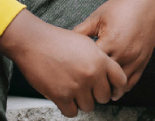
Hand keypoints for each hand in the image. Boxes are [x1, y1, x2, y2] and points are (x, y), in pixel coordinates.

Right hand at [0, 10, 126, 116]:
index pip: (121, 81)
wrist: (34, 42)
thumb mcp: (86, 43)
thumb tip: (109, 74)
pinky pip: (72, 112)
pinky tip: (65, 97)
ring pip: (89, 106)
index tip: (113, 92)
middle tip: (87, 89)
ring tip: (73, 90)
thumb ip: (100, 59)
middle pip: (104, 97)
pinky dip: (68, 107)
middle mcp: (91, 74)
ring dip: (81, 101)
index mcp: (100, 59)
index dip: (117, 89)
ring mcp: (77, 86)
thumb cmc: (58, 41)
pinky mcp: (61, 96)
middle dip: (96, 95)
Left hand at [73, 0, 154, 92]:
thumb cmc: (120, 7)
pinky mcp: (144, 61)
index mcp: (110, 42)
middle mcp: (124, 53)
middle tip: (81, 89)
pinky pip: (132, 81)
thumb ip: (80, 32)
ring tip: (96, 91)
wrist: (146, 1)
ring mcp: (135, 59)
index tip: (72, 75)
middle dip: (93, 84)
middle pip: (105, 79)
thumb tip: (63, 44)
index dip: (80, 72)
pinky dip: (122, 87)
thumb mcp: (97, 17)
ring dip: (108, 89)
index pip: (91, 66)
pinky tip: (112, 87)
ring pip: (119, 85)